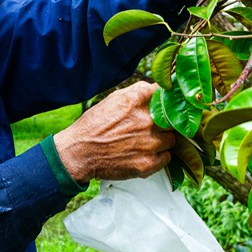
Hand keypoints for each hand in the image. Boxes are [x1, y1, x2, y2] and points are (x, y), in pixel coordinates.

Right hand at [53, 82, 174, 182]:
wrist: (80, 153)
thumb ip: (136, 91)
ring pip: (171, 139)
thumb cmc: (94, 125)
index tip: (167, 102)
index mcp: (136, 100)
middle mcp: (146, 120)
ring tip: (146, 142)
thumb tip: (154, 88)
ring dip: (162, 140)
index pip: (165, 92)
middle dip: (164, 122)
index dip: (167, 98)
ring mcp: (149, 143)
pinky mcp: (148, 163)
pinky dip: (159, 156)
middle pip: (172, 118)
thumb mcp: (112, 99)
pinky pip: (167, 157)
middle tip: (153, 127)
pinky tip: (145, 154)